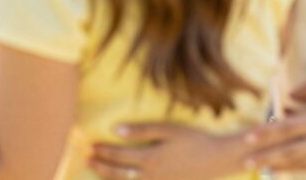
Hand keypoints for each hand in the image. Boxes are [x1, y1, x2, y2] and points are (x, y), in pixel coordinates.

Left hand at [89, 123, 245, 179]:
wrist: (219, 160)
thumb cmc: (194, 139)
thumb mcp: (168, 129)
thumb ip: (142, 130)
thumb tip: (115, 129)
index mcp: (150, 157)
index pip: (119, 155)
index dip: (103, 151)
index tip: (90, 146)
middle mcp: (152, 175)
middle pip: (119, 173)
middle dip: (101, 166)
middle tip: (86, 160)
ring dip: (110, 179)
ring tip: (97, 173)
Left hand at [243, 77, 305, 171]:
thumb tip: (289, 95)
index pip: (285, 128)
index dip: (265, 134)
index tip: (247, 138)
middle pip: (288, 150)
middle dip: (265, 156)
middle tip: (246, 163)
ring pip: (301, 162)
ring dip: (280, 166)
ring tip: (262, 170)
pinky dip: (300, 170)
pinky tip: (288, 171)